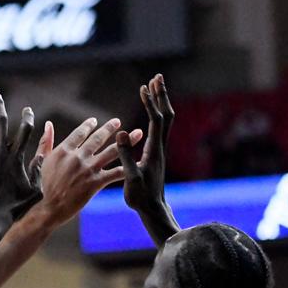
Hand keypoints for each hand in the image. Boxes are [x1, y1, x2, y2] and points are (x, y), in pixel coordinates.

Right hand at [30, 116, 143, 229]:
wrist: (49, 208)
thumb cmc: (43, 186)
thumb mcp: (42, 161)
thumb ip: (46, 141)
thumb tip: (48, 124)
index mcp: (64, 150)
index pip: (79, 133)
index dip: (88, 126)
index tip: (95, 120)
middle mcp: (78, 157)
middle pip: (97, 138)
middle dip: (109, 128)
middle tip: (117, 121)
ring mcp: (88, 169)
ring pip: (111, 152)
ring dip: (126, 142)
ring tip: (137, 134)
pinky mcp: (96, 183)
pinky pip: (115, 173)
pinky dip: (127, 167)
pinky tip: (138, 163)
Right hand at [117, 74, 173, 215]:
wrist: (153, 210)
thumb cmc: (141, 197)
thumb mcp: (130, 177)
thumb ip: (125, 155)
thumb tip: (121, 133)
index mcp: (154, 150)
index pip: (156, 120)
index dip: (150, 103)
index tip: (144, 87)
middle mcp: (160, 146)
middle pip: (166, 115)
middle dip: (161, 95)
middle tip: (157, 77)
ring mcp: (159, 150)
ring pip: (164, 120)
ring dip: (160, 103)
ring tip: (154, 88)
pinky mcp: (156, 154)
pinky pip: (159, 128)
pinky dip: (156, 114)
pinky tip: (150, 112)